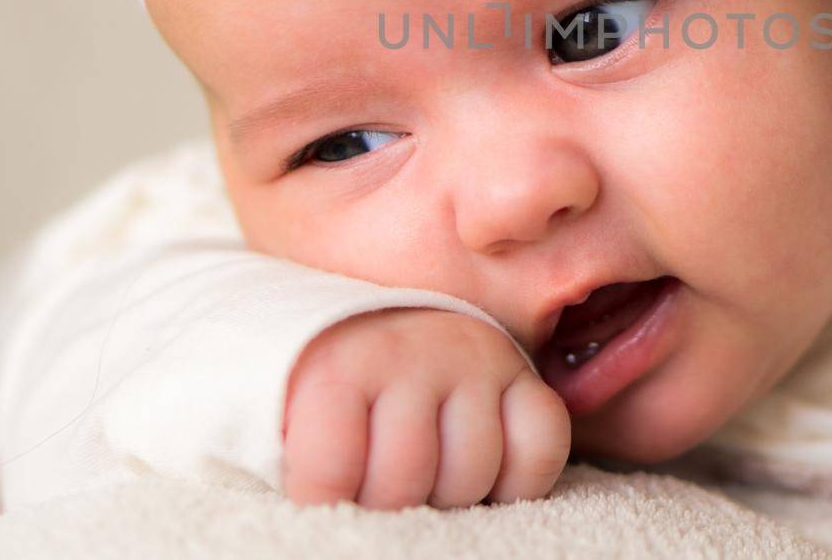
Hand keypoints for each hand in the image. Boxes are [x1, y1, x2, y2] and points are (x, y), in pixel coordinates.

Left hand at [280, 308, 570, 509]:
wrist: (375, 316)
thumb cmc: (327, 382)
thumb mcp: (288, 407)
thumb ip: (291, 454)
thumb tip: (306, 515)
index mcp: (340, 363)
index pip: (330, 470)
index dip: (324, 503)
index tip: (322, 498)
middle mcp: (415, 352)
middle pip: (405, 479)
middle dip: (388, 505)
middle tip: (375, 489)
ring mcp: (477, 360)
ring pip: (474, 470)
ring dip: (450, 495)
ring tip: (423, 479)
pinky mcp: (523, 374)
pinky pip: (543, 444)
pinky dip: (521, 478)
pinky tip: (485, 475)